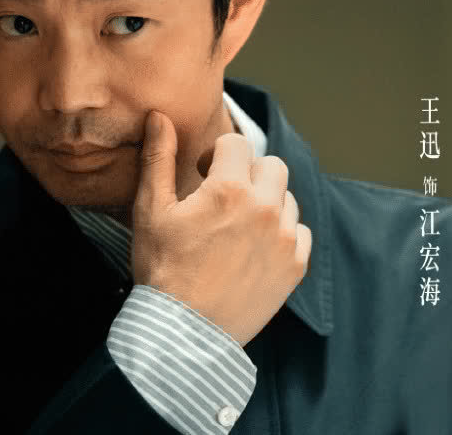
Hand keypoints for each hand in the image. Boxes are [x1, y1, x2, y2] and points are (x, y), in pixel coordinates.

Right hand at [131, 109, 311, 347]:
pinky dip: (283, 232)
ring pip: (287, 198)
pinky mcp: (295, 268)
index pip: (237, 143)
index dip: (216, 153)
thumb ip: (158, 157)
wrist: (182, 334)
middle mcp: (264, 209)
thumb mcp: (151, 209)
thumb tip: (159, 116)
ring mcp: (284, 240)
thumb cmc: (162, 268)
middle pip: (272, 165)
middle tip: (224, 195)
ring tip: (240, 223)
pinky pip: (300, 232)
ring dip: (266, 201)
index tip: (202, 172)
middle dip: (248, 171)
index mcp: (230, 189)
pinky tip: (257, 246)